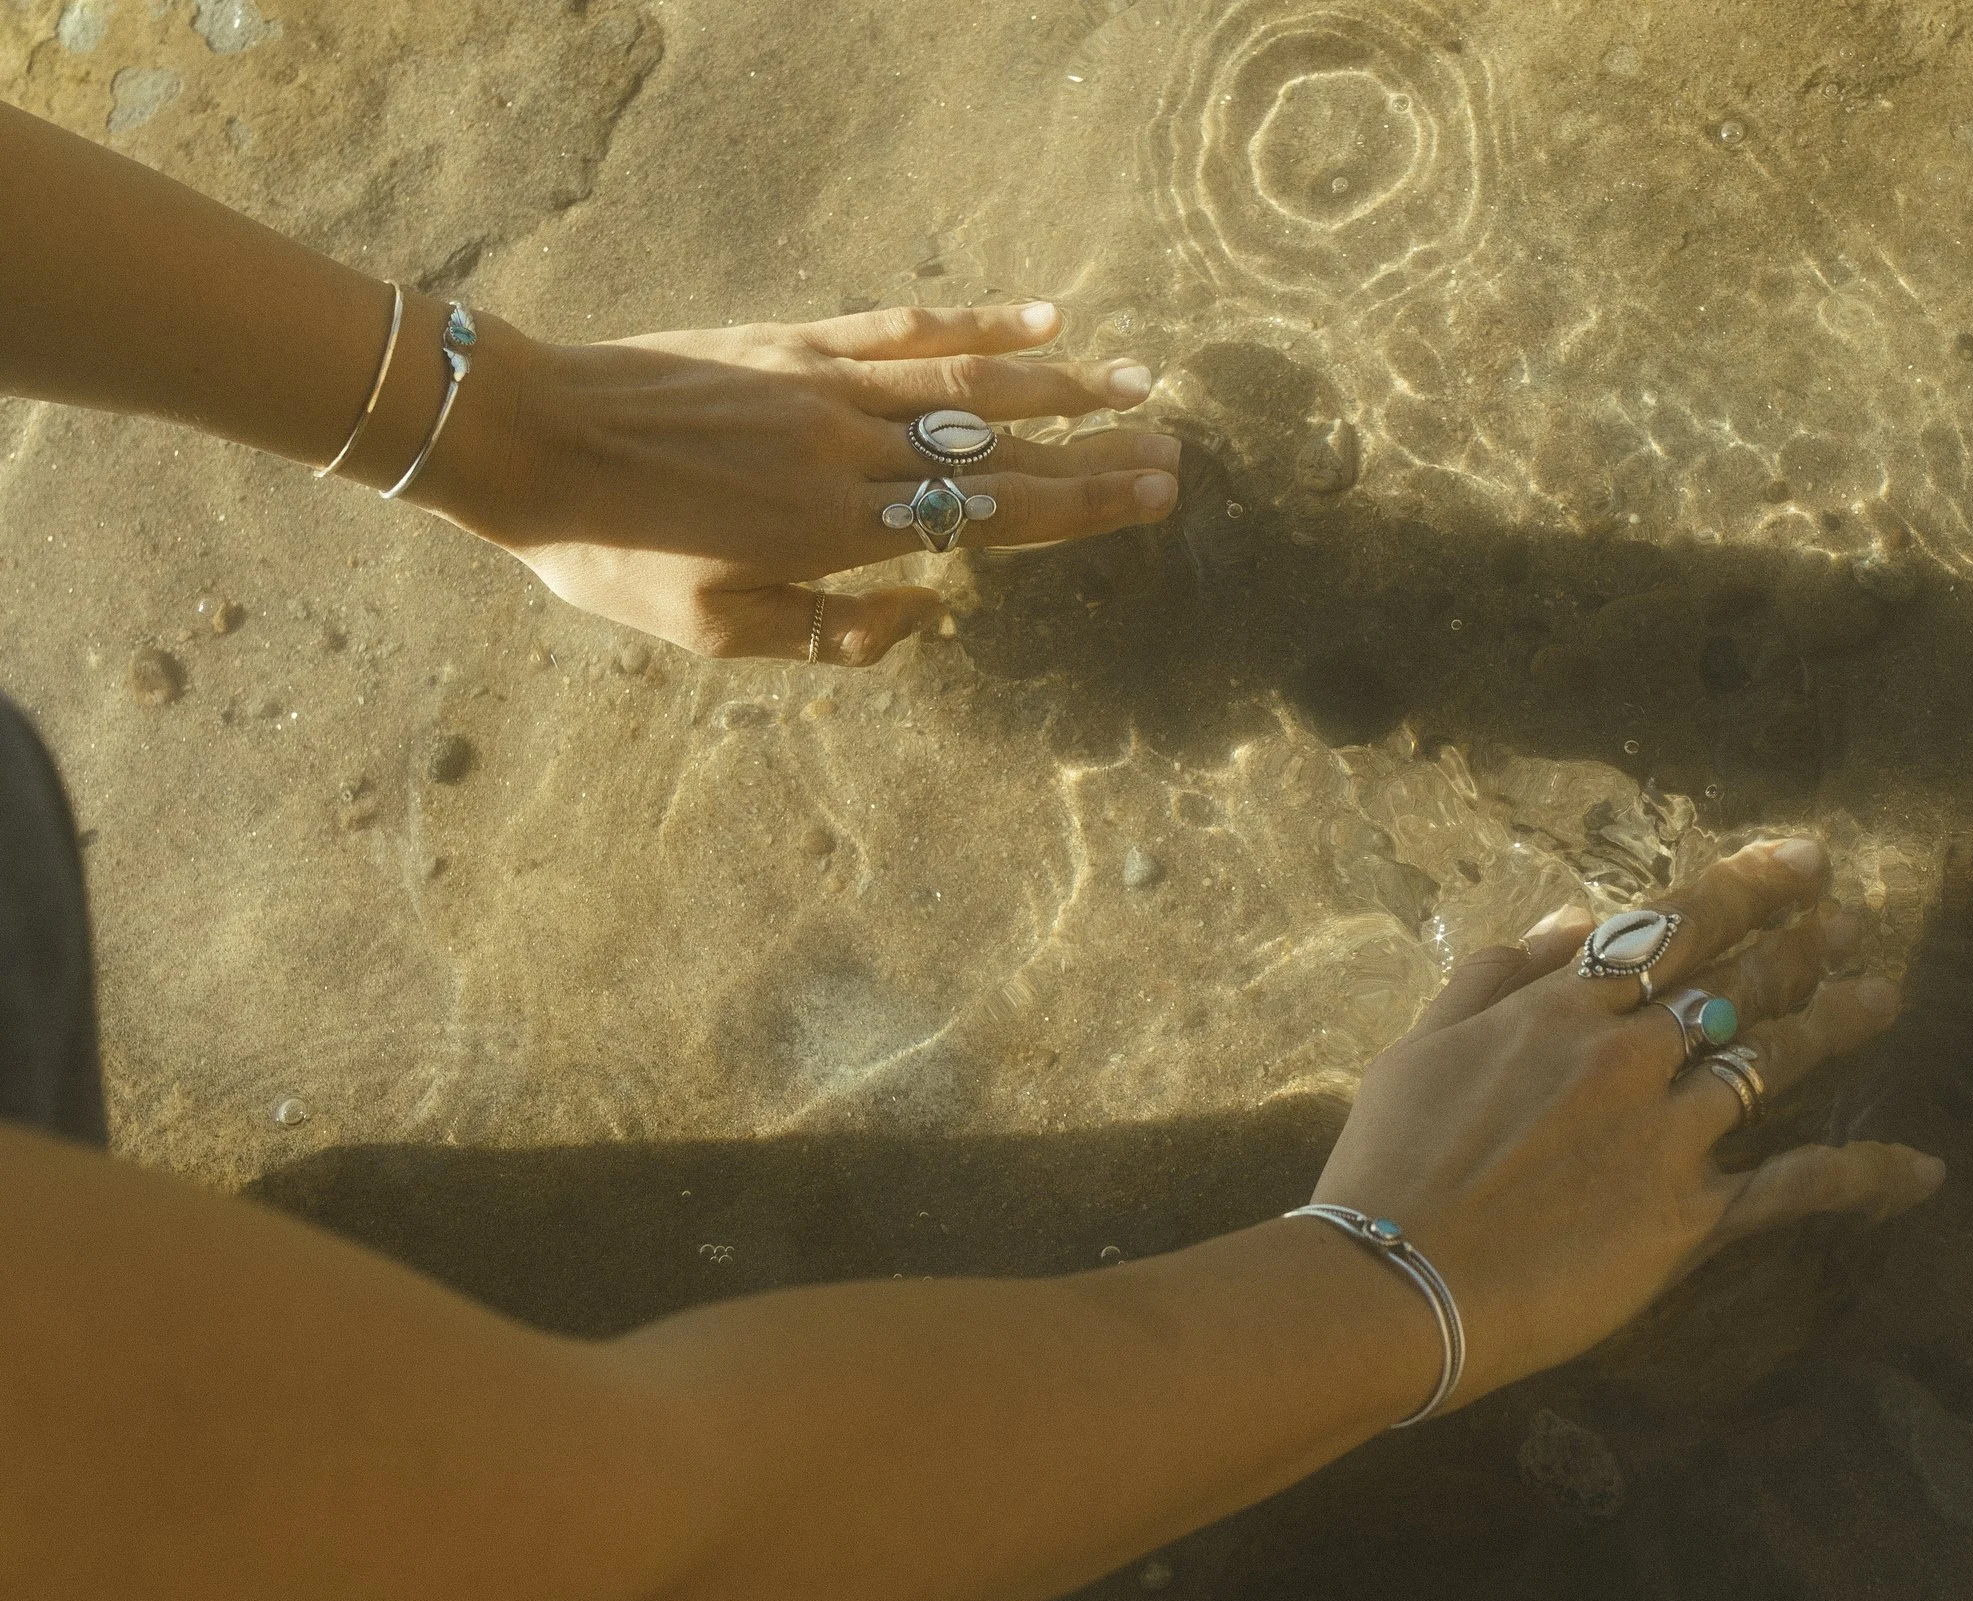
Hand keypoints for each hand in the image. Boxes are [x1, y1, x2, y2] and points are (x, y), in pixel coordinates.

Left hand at [432, 302, 1178, 661]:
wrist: (524, 439)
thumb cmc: (610, 552)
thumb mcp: (713, 633)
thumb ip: (830, 634)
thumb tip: (924, 616)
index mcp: (837, 530)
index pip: (987, 516)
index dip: (1078, 507)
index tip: (1151, 497)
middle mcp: (849, 450)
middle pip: (998, 448)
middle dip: (1093, 452)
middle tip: (1173, 452)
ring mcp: (825, 386)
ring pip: (968, 380)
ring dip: (1060, 383)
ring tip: (1136, 381)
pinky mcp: (793, 341)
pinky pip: (902, 327)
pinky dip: (976, 322)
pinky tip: (1039, 319)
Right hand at [1310, 838, 1944, 1411]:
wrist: (1392, 1283)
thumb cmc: (1388, 1168)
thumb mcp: (1419, 1046)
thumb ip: (1494, 975)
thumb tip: (1569, 920)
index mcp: (1559, 1008)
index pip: (1669, 927)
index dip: (1742, 886)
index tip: (1795, 858)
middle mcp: (1625, 1054)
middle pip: (1734, 979)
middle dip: (1799, 938)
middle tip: (1846, 913)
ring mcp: (1665, 1132)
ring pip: (1774, 1060)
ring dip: (1836, 1023)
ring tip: (1882, 998)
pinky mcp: (1689, 1216)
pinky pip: (1796, 1186)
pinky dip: (1866, 1175)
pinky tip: (1921, 1170)